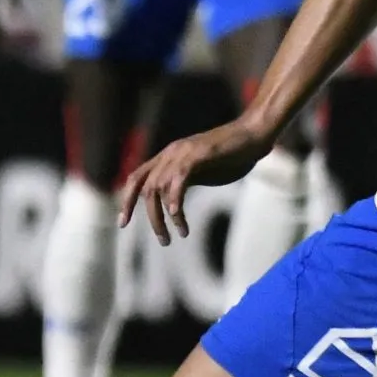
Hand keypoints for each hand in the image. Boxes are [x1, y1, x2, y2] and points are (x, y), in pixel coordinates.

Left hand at [119, 119, 273, 244]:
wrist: (253, 136)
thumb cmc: (232, 156)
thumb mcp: (201, 172)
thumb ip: (184, 183)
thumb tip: (172, 205)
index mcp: (167, 157)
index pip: (136, 178)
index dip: (127, 201)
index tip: (122, 223)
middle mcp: (169, 153)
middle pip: (145, 188)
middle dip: (150, 217)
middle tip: (163, 240)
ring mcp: (182, 152)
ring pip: (159, 188)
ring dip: (164, 217)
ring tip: (177, 235)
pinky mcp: (198, 154)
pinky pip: (178, 179)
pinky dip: (174, 199)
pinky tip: (177, 216)